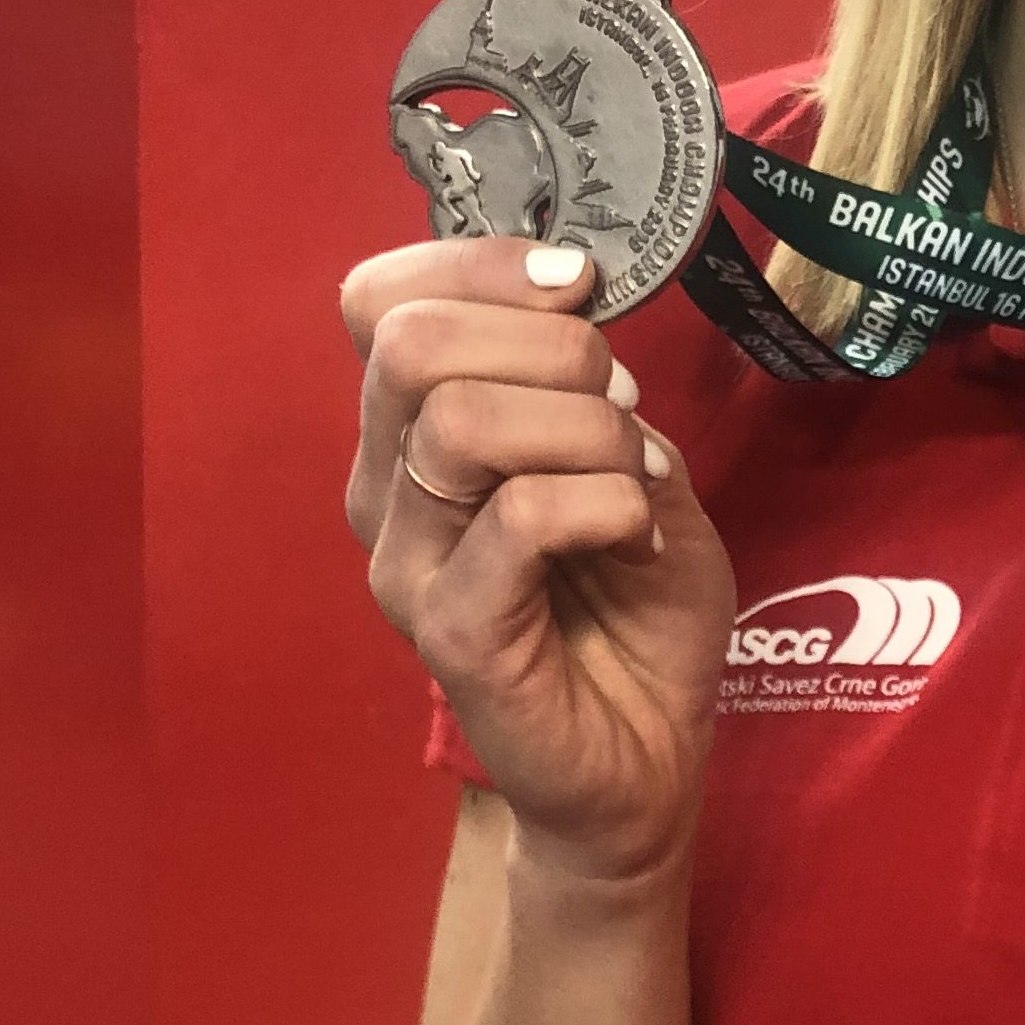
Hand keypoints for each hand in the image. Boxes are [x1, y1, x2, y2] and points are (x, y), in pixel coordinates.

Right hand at [342, 237, 733, 888]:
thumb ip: (599, 393)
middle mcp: (387, 490)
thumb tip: (579, 321)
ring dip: (583, 429)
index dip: (478, 265)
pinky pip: (522, 516)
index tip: (578, 285)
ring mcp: (409, 564)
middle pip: (408, 343)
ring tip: (630, 480)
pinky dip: (606, 505)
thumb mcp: (639, 468)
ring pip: (462, 422)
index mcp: (414, 435)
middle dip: (545, 343)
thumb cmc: (633, 609)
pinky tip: (634, 541)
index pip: (381, 302)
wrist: (644, 758)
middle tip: (617, 401)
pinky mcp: (452, 630)